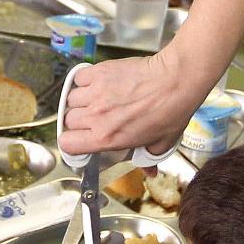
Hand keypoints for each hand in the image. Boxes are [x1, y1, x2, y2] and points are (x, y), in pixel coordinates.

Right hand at [60, 49, 204, 155]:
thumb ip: (148, 159)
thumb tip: (149, 171)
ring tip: (95, 100)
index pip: (68, 144)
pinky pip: (79, 78)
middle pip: (68, 120)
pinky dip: (84, 81)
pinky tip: (96, 84)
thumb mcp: (160, 144)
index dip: (71, 143)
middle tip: (94, 118)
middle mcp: (96, 116)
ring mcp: (96, 93)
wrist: (176, 81)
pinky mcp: (100, 72)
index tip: (78, 139)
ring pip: (71, 99)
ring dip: (80, 101)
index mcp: (106, 138)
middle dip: (78, 121)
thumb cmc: (171, 112)